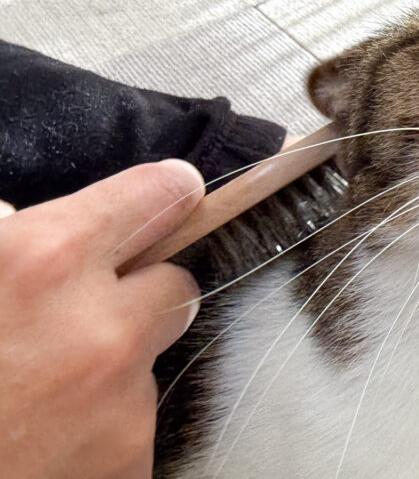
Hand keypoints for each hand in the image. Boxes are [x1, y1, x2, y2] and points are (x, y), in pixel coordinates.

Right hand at [0, 160, 204, 478]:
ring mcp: (123, 399)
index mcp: (45, 260)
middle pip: (174, 284)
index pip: (156, 195)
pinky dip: (101, 425)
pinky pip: (135, 420)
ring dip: (113, 365)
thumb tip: (17, 218)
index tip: (172, 193)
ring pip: (152, 358)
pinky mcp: (130, 460)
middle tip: (84, 317)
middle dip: (138, 296)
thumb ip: (1, 242)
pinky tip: (48, 435)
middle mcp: (102, 325)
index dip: (163, 193)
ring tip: (41, 391)